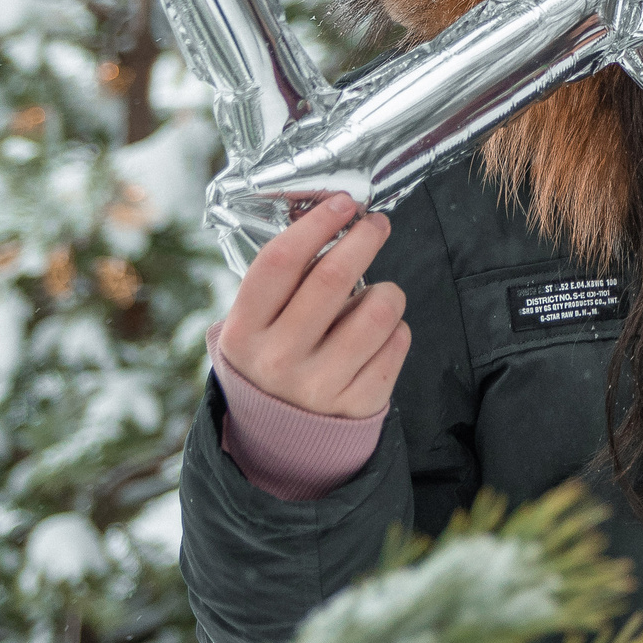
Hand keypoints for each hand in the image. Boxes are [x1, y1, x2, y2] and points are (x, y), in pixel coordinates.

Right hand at [219, 194, 409, 417]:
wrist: (284, 439)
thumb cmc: (275, 359)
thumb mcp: (255, 326)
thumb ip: (281, 282)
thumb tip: (330, 217)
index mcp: (245, 332)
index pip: (280, 262)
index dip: (316, 224)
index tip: (342, 203)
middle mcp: (279, 359)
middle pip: (333, 277)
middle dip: (364, 238)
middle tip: (376, 224)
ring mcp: (320, 384)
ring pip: (378, 308)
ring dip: (386, 291)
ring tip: (377, 296)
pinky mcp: (359, 402)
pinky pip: (397, 341)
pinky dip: (396, 328)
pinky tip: (379, 335)